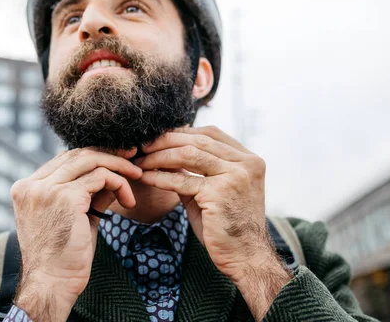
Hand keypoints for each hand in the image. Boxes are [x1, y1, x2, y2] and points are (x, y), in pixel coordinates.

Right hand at [11, 147, 141, 320]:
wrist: (53, 284)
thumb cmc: (63, 256)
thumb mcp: (74, 216)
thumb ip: (88, 192)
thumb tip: (112, 173)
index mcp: (26, 188)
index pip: (64, 159)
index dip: (93, 156)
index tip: (118, 160)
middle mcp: (32, 185)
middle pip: (77, 154)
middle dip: (109, 153)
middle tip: (133, 158)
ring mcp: (46, 189)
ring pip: (90, 160)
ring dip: (119, 166)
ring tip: (137, 176)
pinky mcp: (65, 197)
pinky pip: (101, 177)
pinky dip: (120, 184)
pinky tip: (129, 201)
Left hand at [135, 126, 290, 317]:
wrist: (245, 257)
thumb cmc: (227, 226)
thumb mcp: (214, 190)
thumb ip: (196, 170)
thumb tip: (167, 152)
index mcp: (249, 159)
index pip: (210, 133)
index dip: (182, 133)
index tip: (159, 139)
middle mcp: (246, 163)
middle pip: (198, 140)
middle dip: (166, 141)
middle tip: (143, 146)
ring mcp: (235, 176)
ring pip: (188, 154)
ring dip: (159, 156)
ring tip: (141, 161)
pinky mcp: (219, 192)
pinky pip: (182, 179)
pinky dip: (160, 177)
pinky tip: (146, 177)